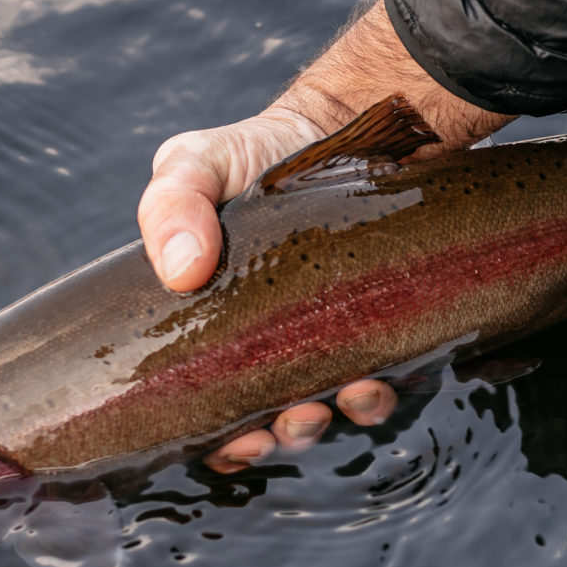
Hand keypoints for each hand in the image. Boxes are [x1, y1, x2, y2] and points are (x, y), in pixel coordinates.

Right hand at [138, 0, 510, 472]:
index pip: (212, 412)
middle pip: (279, 422)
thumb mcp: (194, 164)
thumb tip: (181, 273)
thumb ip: (170, 205)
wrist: (346, 123)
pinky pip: (397, 374)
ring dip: (344, 415)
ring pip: (342, 405)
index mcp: (219, 331)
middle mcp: (279, 345)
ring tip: (351, 394)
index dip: (222, 443)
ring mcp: (339, 337)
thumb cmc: (256, 154)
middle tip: (294, 420)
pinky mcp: (393, 322)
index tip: (236, 440)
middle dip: (287, 434)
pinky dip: (390, 386)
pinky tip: (387, 374)